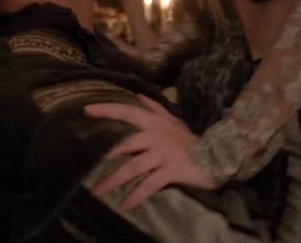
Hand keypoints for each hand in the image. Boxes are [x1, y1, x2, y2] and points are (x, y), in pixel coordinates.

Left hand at [86, 95, 213, 210]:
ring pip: (134, 167)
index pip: (128, 112)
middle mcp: (157, 136)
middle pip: (125, 144)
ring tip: (97, 192)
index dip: (108, 110)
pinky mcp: (172, 171)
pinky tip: (124, 206)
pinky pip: (150, 185)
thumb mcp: (173, 121)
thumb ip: (154, 108)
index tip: (86, 111)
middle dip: (104, 156)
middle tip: (83, 166)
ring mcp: (164, 154)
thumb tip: (137, 95)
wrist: (217, 156)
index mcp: (155, 123)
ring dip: (114, 181)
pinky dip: (136, 196)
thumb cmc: (190, 141)